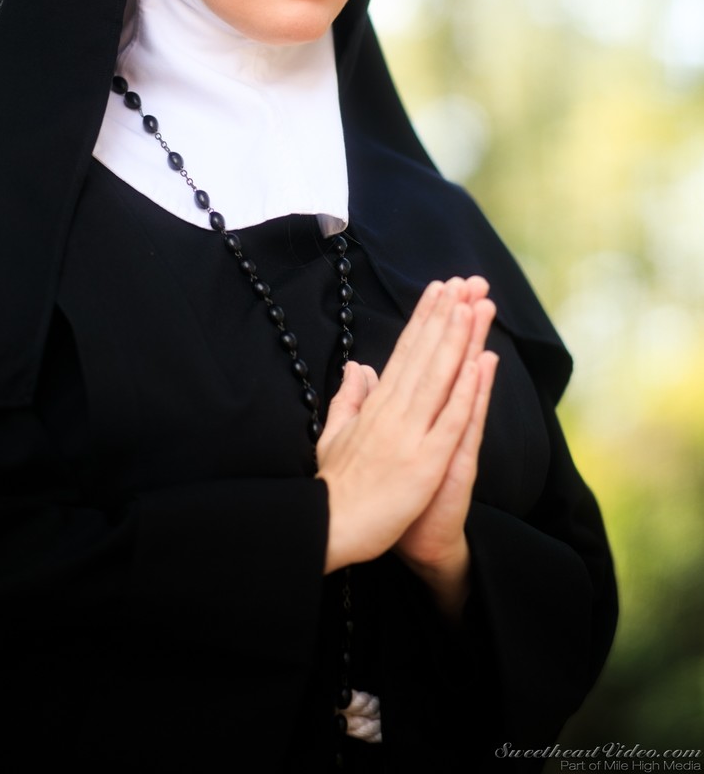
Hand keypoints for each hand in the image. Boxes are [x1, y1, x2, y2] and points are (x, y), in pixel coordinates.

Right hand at [315, 276, 497, 574]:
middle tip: (467, 281)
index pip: (404, 352)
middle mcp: (393, 412)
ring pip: (439, 376)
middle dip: (447, 315)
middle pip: (425, 354)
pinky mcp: (425, 461)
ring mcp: (410, 434)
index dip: (425, 319)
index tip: (440, 290)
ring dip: (459, 338)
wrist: (327, 527)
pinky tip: (480, 361)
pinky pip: (451, 418)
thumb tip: (358, 366)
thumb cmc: (333, 486)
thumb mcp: (334, 434)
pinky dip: (467, 387)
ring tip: (474, 303)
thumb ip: (349, 398)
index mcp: (375, 406)